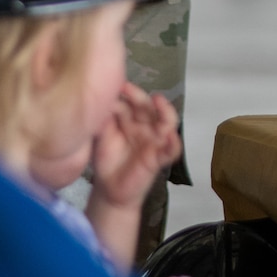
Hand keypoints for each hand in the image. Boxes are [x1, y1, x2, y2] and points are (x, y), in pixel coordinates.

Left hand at [88, 82, 181, 210]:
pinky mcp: (159, 158)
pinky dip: (173, 143)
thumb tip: (104, 99)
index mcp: (131, 118)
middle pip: (149, 107)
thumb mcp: (102, 137)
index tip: (115, 85)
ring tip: (159, 101)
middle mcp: (145, 125)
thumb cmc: (106, 160)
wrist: (109, 190)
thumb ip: (105, 120)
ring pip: (167, 122)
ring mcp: (154, 140)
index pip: (132, 101)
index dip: (125, 93)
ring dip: (165, 110)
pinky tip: (170, 136)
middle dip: (140, 96)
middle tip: (127, 89)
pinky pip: (171, 150)